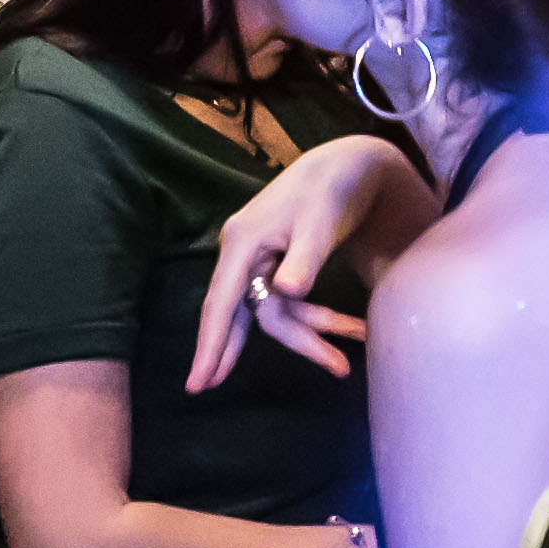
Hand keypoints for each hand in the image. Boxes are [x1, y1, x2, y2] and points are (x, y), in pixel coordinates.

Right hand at [187, 135, 439, 390]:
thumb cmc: (329, 190)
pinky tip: (346, 329)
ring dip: (313, 331)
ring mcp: (258, 260)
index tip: (197, 382)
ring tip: (351, 352)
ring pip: (274, 311)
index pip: (220, 302)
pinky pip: (287, 302)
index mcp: (242, 242)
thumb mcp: (320, 223)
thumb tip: (285, 292)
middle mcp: (242, 253)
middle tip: (253, 381)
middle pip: (245, 313)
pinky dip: (314, 317)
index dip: (209, 344)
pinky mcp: (275, 263)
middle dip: (268, 345)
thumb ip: (304, 258)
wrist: (345, 165)